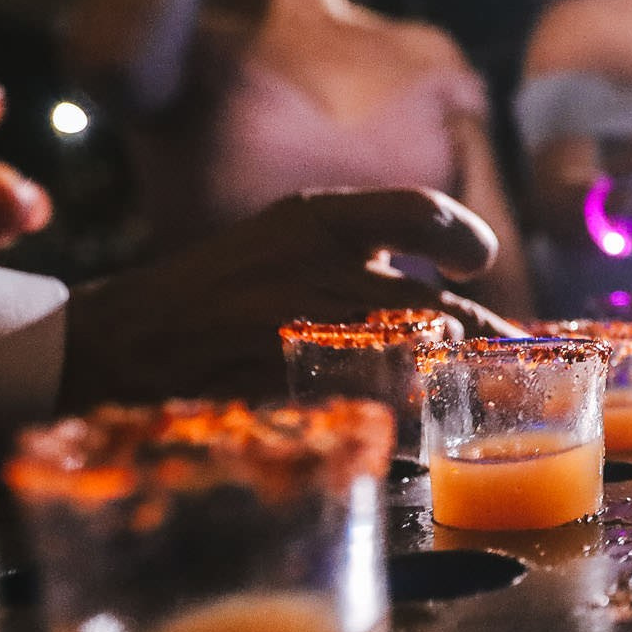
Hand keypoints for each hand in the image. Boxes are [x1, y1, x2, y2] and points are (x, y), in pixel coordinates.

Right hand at [58, 187, 520, 408]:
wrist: (128, 343)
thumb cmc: (220, 289)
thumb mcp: (287, 238)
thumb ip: (365, 248)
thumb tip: (454, 276)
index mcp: (314, 220)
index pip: (420, 211)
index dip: (465, 236)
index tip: (477, 261)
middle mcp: (314, 267)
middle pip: (435, 304)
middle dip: (478, 336)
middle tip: (502, 351)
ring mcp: (303, 331)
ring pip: (416, 358)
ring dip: (451, 377)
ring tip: (470, 387)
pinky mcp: (293, 388)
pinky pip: (378, 405)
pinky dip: (408, 414)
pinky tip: (419, 420)